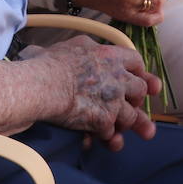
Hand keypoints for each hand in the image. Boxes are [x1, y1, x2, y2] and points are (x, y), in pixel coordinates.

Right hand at [37, 36, 159, 150]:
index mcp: (110, 56)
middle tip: (131, 107)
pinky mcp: (104, 120)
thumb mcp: (71, 45)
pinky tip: (93, 138)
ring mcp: (113, 100)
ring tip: (113, 130)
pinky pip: (110, 133)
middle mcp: (117, 77)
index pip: (136, 61)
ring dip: (122, 124)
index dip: (139, 72)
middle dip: (136, 100)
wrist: (42, 85)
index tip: (140, 79)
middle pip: (140, 89)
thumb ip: (85, 47)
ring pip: (131, 116)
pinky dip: (103, 137)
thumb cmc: (49, 64)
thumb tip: (82, 47)